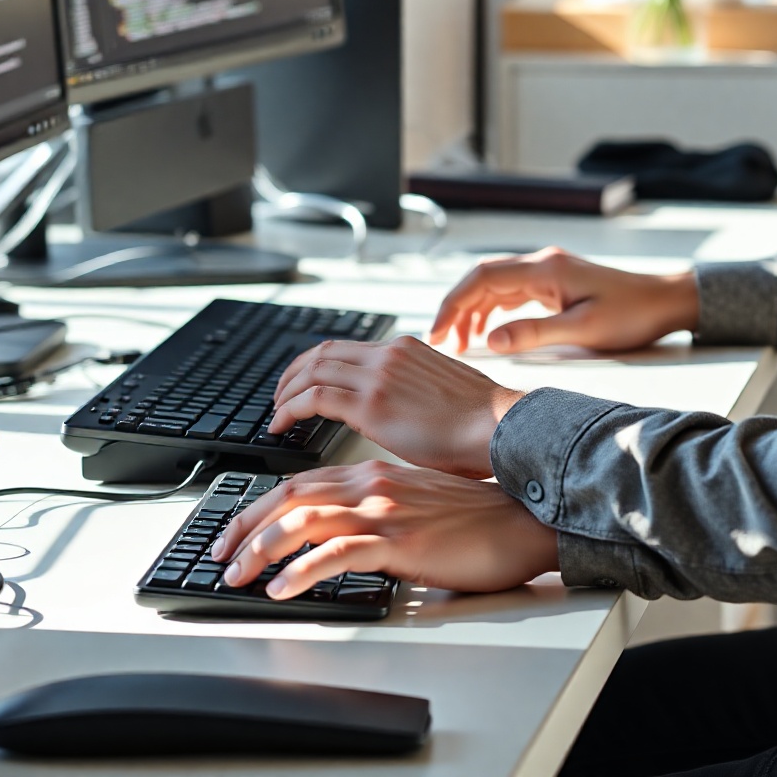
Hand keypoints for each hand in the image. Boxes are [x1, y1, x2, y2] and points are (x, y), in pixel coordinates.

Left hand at [209, 460, 558, 599]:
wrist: (519, 520)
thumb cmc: (474, 518)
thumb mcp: (416, 502)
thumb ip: (378, 507)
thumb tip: (341, 533)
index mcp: (374, 474)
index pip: (300, 482)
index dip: (259, 505)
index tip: (234, 531)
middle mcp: (372, 484)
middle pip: (290, 497)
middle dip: (245, 525)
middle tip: (219, 555)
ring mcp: (384, 510)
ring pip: (303, 521)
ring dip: (260, 549)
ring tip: (237, 575)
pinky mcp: (399, 540)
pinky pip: (337, 553)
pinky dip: (301, 571)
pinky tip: (281, 588)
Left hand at [270, 334, 523, 476]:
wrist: (499, 428)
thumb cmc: (481, 424)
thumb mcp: (442, 393)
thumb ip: (415, 393)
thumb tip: (401, 413)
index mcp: (405, 348)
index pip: (345, 348)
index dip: (315, 365)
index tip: (302, 384)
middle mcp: (388, 354)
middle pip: (321, 353)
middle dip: (293, 375)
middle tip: (280, 398)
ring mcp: (378, 376)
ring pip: (311, 371)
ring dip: (286, 393)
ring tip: (276, 415)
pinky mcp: (371, 404)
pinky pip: (314, 398)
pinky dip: (290, 409)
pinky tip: (282, 427)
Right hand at [430, 247, 698, 355]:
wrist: (664, 301)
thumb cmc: (631, 315)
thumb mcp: (583, 331)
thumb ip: (534, 334)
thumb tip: (489, 342)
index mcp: (546, 270)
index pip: (483, 278)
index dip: (454, 303)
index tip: (437, 333)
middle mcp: (543, 263)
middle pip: (483, 277)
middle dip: (456, 307)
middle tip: (440, 341)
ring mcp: (549, 271)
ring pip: (495, 284)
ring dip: (472, 309)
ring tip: (458, 341)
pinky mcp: (555, 282)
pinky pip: (512, 290)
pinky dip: (492, 309)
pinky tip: (487, 331)